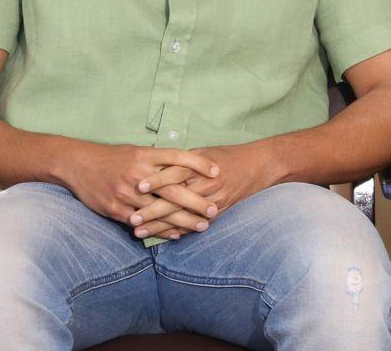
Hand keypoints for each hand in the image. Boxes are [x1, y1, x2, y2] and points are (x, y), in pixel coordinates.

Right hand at [59, 142, 218, 226]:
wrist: (78, 165)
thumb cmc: (114, 158)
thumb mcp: (138, 151)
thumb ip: (160, 160)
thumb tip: (188, 165)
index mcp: (145, 155)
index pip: (178, 157)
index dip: (199, 163)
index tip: (217, 172)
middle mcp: (138, 173)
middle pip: (172, 189)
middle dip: (196, 201)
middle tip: (214, 210)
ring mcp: (126, 193)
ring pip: (159, 210)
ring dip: (182, 220)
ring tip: (201, 226)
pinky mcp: (115, 209)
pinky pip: (142, 222)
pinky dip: (160, 229)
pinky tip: (175, 235)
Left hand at [128, 141, 280, 239]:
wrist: (258, 165)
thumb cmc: (228, 155)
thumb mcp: (204, 152)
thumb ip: (180, 161)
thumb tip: (155, 166)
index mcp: (200, 166)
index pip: (175, 173)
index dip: (156, 181)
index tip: (137, 188)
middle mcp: (206, 184)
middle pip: (175, 199)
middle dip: (152, 210)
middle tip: (132, 218)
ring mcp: (213, 200)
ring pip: (182, 216)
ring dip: (160, 226)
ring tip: (139, 232)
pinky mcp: (218, 211)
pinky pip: (196, 224)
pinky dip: (179, 232)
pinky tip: (163, 237)